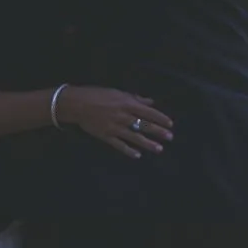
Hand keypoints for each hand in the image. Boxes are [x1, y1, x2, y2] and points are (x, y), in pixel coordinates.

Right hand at [56, 86, 173, 158]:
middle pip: (144, 125)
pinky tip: (137, 155)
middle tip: (170, 137)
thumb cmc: (97, 95)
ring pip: (135, 137)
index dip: (160, 118)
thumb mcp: (117, 92)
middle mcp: (123, 116)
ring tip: (159, 149)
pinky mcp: (106, 136)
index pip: (148, 112)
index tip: (170, 124)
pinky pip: (119, 145)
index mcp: (126, 103)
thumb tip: (150, 102)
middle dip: (158, 132)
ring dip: (148, 144)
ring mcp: (114, 127)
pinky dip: (129, 151)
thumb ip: (134, 98)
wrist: (77, 104)